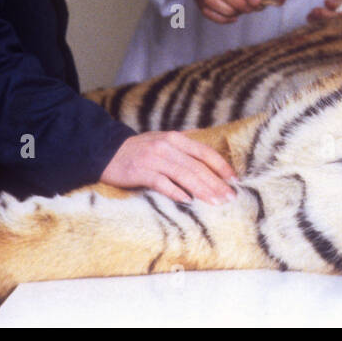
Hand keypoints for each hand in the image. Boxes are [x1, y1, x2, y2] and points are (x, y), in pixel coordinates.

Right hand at [100, 131, 236, 204]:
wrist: (106, 152)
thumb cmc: (139, 150)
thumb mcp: (162, 140)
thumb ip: (184, 144)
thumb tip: (206, 146)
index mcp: (175, 138)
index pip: (204, 152)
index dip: (221, 166)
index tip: (234, 180)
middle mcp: (167, 146)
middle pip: (197, 166)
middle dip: (216, 183)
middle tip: (230, 197)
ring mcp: (154, 159)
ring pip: (184, 175)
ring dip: (202, 190)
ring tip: (216, 202)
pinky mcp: (141, 172)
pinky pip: (162, 183)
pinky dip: (176, 192)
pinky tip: (188, 201)